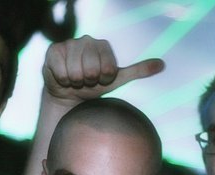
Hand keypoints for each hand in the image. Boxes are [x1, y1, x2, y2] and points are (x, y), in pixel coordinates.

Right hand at [43, 34, 164, 102]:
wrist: (69, 93)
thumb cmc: (94, 85)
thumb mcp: (117, 79)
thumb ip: (138, 71)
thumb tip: (162, 65)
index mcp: (103, 45)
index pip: (108, 68)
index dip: (104, 79)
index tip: (101, 79)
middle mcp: (86, 40)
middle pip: (92, 69)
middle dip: (89, 81)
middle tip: (86, 80)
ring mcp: (69, 44)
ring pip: (76, 72)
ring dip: (76, 82)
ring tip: (75, 80)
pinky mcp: (53, 51)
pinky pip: (61, 71)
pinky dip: (62, 80)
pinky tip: (63, 77)